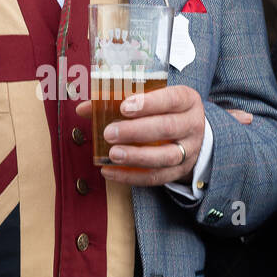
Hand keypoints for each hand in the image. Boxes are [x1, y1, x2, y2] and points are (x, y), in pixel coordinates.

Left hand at [75, 86, 248, 187]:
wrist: (191, 134)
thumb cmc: (164, 111)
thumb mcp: (151, 99)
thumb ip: (118, 100)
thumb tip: (84, 109)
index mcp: (187, 100)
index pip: (172, 99)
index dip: (149, 103)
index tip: (124, 107)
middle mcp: (192, 125)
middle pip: (167, 128)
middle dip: (136, 131)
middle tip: (110, 132)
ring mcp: (188, 150)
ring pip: (165, 156)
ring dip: (136, 156)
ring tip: (113, 155)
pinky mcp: (179, 171)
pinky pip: (156, 177)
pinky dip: (132, 177)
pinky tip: (110, 172)